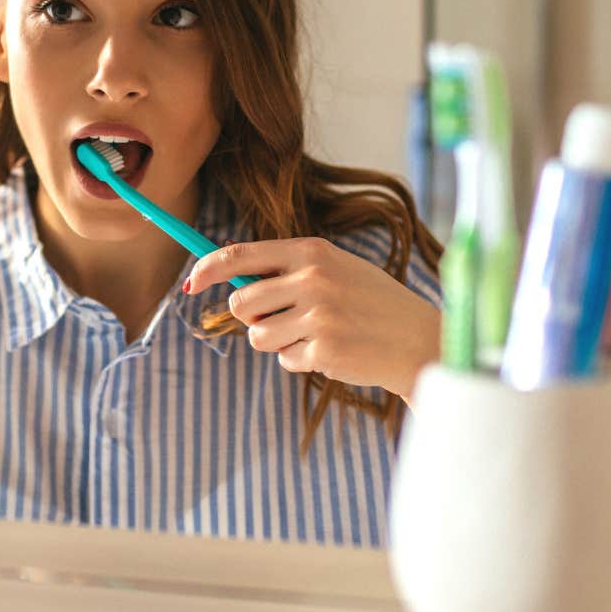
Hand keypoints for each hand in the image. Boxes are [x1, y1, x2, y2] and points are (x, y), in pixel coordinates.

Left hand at [184, 238, 439, 400]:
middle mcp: (313, 279)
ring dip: (275, 342)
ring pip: (257, 336)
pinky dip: (300, 360)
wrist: (420, 339)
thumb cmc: (371, 302)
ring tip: (311, 335)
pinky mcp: (324, 350)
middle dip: (250, 317)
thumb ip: (290, 269)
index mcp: (312, 251)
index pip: (241, 254)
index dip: (208, 268)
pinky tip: (331, 351)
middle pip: (241, 302)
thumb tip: (233, 277)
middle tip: (280, 319)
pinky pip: (285, 360)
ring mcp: (319, 316)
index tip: (191, 281)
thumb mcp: (337, 268)